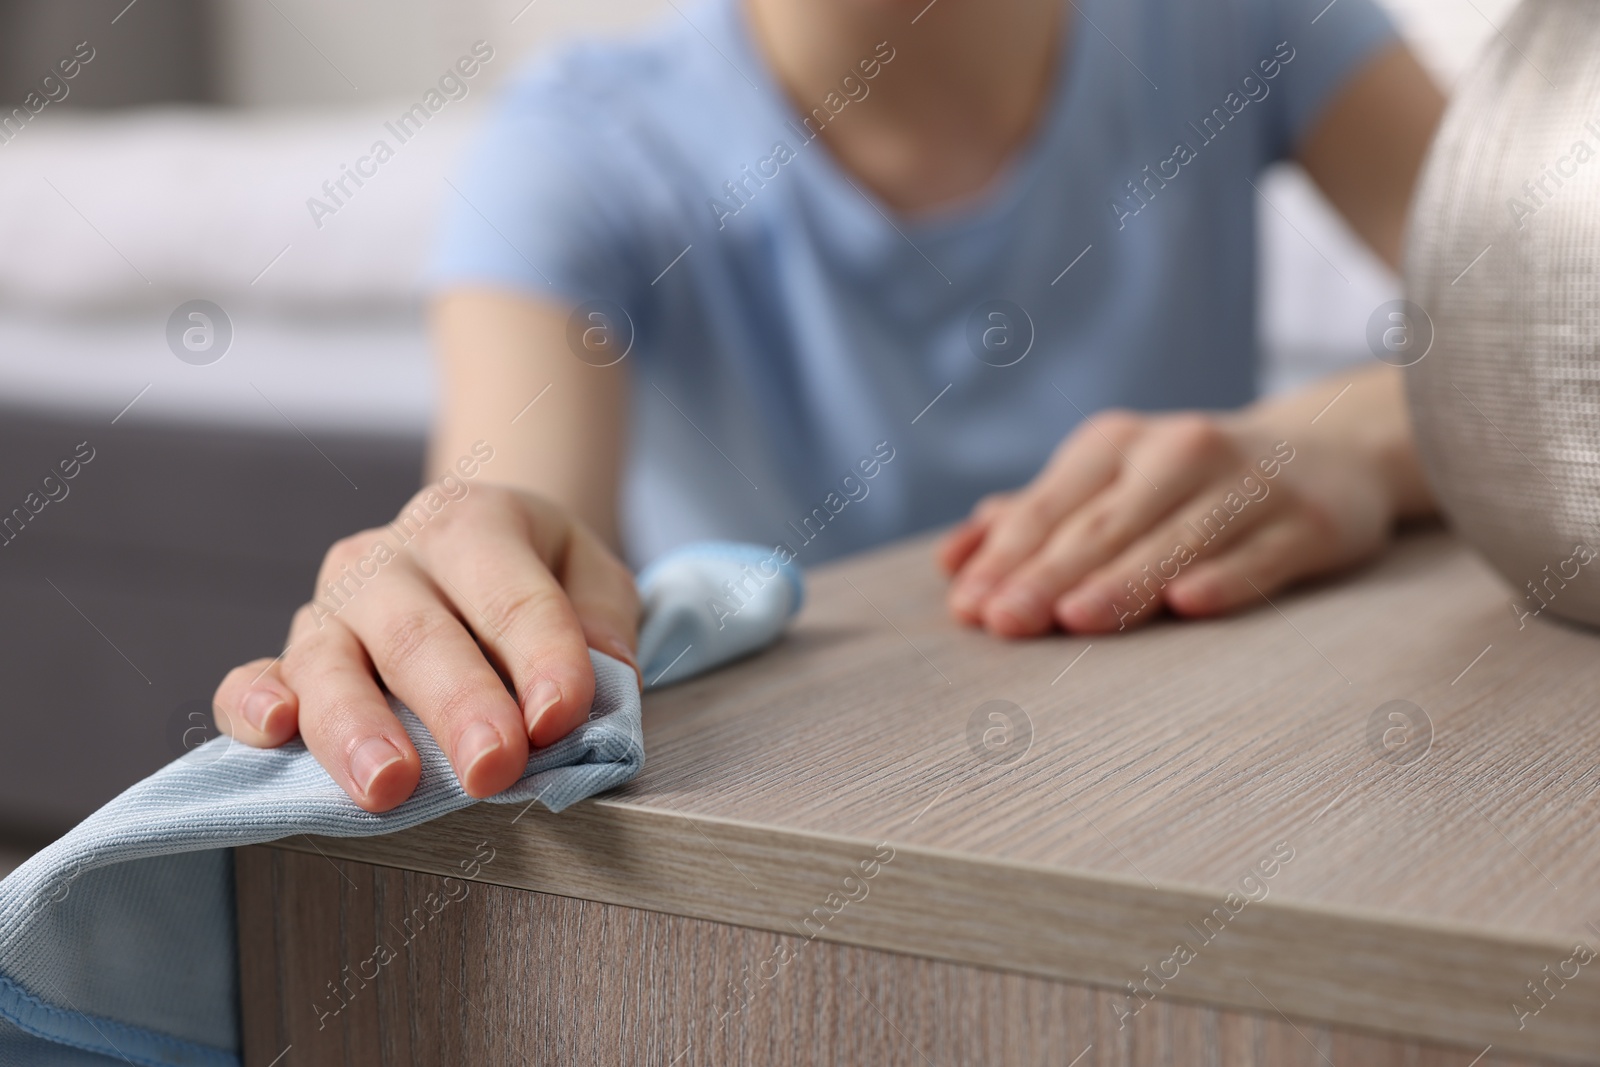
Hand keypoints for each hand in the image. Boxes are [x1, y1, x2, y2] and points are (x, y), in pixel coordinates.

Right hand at [213, 485, 639, 811]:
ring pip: (329, 663)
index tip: (562, 717)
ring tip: (389, 785)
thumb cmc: (538, 573)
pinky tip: (273, 731)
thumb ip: (603, 620)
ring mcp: (331, 606)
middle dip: (458, 706)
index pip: (512, 595)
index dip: (541, 657)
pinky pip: (252, 678)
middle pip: (420, 635)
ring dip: (358, 728)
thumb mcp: (592, 574)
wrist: (472, 544)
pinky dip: (252, 705)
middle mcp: (390, 559)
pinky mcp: (290, 654)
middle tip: (493, 766)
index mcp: (473, 521)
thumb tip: (604, 681)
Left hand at [938, 386, 1417, 635]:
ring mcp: (1248, 485)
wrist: (1328, 451)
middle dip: (1048, 575)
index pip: (1049, 507)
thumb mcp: (1109, 484)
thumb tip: (951, 560)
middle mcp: (1177, 451)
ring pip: (1176, 540)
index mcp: (1114, 443)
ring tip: (1075, 619)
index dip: (1006, 556)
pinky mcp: (1309, 522)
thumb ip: (1033, 519)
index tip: (968, 608)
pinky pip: (1261, 556)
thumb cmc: (1185, 485)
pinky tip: (1188, 602)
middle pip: (1103, 525)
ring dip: (1124, 581)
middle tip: (1004, 623)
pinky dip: (1225, 577)